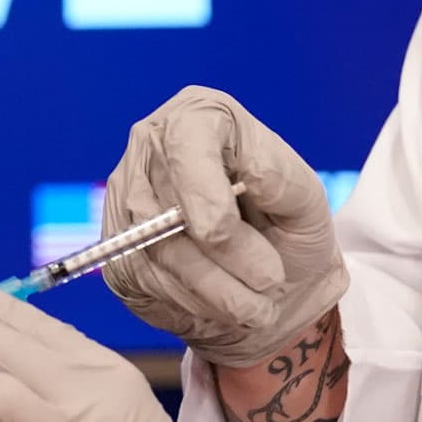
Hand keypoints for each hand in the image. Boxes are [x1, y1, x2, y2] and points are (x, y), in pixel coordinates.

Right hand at [102, 86, 346, 367]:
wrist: (271, 282)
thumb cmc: (288, 229)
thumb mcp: (305, 199)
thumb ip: (282, 181)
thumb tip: (252, 173)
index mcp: (200, 115)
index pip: (186, 141)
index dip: (203, 192)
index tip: (225, 231)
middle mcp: (151, 146)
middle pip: (165, 204)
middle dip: (221, 256)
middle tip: (270, 282)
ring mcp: (126, 195)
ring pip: (154, 250)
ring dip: (212, 289)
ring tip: (257, 305)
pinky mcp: (116, 247)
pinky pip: (144, 281)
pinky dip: (190, 302)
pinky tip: (221, 303)